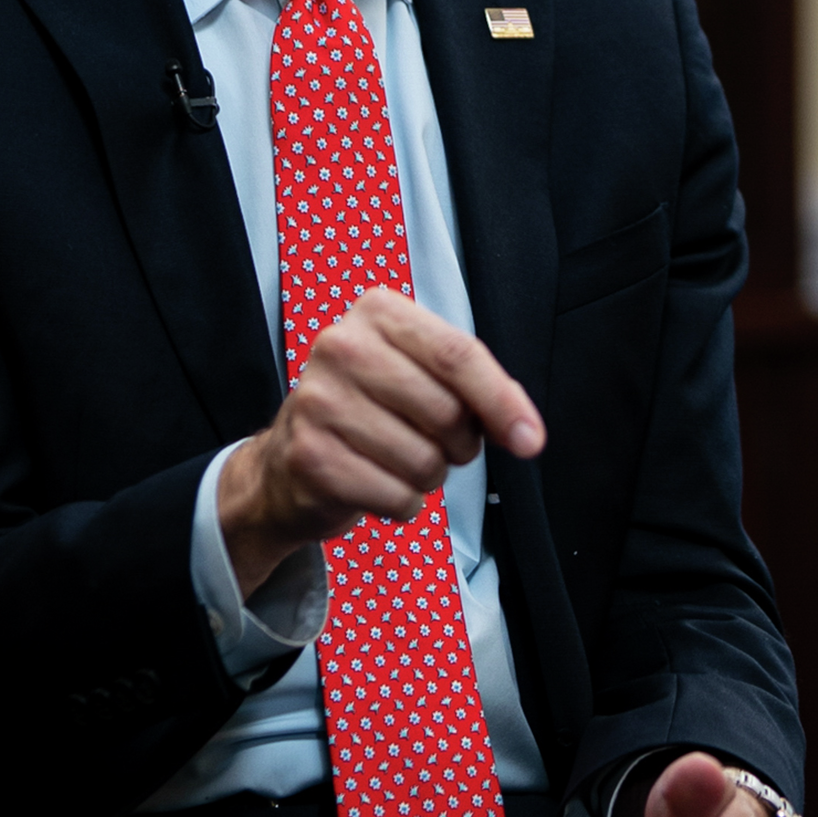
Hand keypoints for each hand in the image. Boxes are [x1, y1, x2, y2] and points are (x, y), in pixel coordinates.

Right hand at [216, 287, 542, 595]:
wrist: (286, 463)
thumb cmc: (369, 410)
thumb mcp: (419, 373)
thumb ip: (473, 387)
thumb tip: (526, 431)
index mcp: (379, 312)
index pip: (458, 355)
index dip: (501, 401)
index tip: (531, 439)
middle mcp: (342, 347)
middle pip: (446, 411)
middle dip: (462, 444)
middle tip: (442, 445)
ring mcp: (319, 402)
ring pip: (424, 461)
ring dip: (430, 477)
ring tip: (402, 463)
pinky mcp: (309, 457)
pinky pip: (395, 496)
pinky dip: (403, 503)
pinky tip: (379, 485)